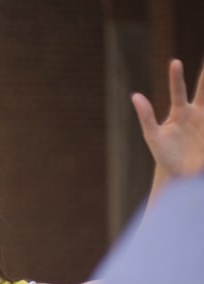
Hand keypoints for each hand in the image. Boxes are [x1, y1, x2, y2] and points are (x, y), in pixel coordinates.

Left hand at [132, 59, 203, 180]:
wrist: (178, 173)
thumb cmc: (163, 154)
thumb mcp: (153, 135)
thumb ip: (146, 116)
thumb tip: (135, 95)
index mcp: (180, 111)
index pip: (178, 90)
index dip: (176, 77)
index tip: (175, 62)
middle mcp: (196, 112)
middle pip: (203, 90)